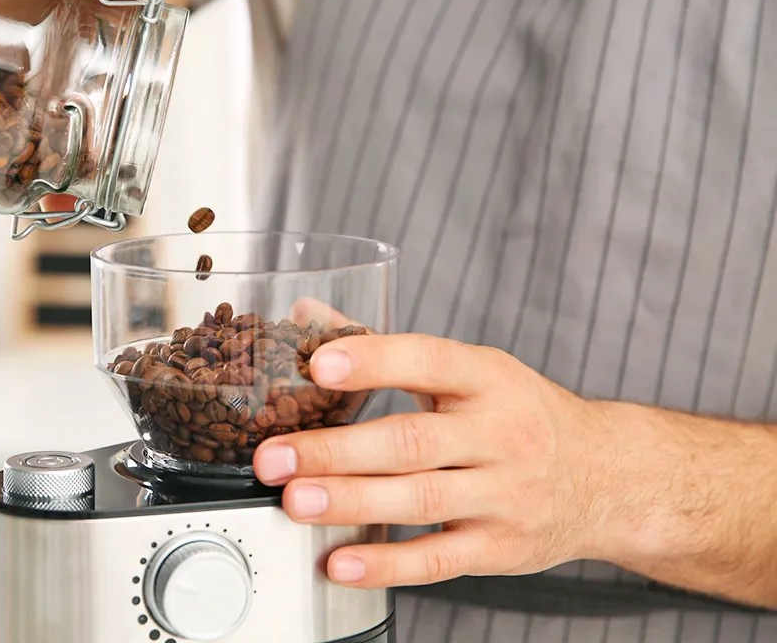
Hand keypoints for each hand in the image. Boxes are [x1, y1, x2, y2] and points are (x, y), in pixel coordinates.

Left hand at [252, 334, 616, 588]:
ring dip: (350, 502)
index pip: (428, 360)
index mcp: (488, 378)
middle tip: (274, 457)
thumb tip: (306, 319)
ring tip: (293, 502)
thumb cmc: (520, 415)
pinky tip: (339, 562)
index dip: (373, 361)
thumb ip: (386, 348)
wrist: (609, 477)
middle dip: (336, 450)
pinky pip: (439, 559)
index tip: (318, 363)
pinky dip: (386, 564)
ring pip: (420, 499)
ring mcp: (504, 494)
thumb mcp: (470, 370)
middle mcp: (500, 434)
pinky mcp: (501, 547)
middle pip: (411, 442)